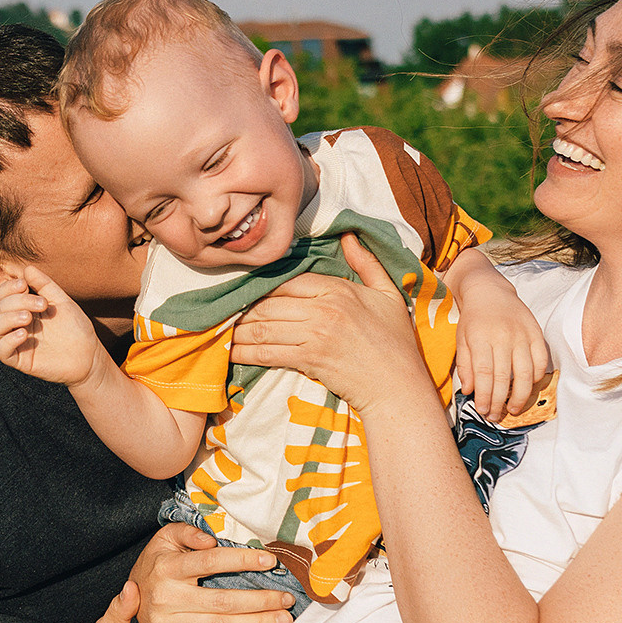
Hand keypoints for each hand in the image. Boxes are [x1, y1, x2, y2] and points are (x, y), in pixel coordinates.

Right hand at [0, 265, 100, 386]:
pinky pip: (0, 351)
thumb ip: (45, 285)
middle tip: (42, 305)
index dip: (8, 288)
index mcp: (23, 309)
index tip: (25, 285)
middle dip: (17, 301)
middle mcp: (16, 325)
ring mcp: (17, 343)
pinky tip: (24, 334)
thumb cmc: (76, 328)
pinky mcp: (20, 361)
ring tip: (28, 318)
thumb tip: (27, 268)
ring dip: (7, 319)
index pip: (2, 295)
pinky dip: (8, 340)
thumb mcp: (61, 301)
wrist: (90, 356)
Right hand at [130, 523, 295, 622]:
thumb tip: (211, 538)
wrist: (127, 602)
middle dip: (260, 600)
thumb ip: (186, 531)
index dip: (243, 560)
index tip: (270, 560)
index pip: (211, 561)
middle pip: (222, 600)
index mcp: (166, 568)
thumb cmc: (157, 566)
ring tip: (282, 620)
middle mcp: (164, 598)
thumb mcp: (165, 539)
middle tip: (287, 600)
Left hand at [229, 234, 433, 417]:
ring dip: (238, 331)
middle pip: (268, 303)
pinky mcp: (309, 360)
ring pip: (263, 327)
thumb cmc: (396, 342)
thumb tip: (347, 236)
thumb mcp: (388, 294)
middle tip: (224, 313)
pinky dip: (245, 353)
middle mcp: (323, 308)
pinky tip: (232, 353)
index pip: (286, 280)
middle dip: (243, 309)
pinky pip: (267, 353)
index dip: (261, 287)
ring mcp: (315, 334)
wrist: (398, 386)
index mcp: (338, 289)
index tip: (245, 292)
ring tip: (222, 332)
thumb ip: (366, 263)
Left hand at [449, 261, 552, 421]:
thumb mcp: (461, 339)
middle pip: (504, 377)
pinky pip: (540, 360)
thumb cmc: (472, 319)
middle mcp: (503, 336)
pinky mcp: (536, 333)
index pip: (485, 374)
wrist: (489, 291)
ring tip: (514, 409)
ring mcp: (522, 334)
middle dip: (499, 401)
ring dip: (520, 395)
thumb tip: (470, 391)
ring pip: (525, 372)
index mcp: (481, 338)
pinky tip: (528, 388)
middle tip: (495, 416)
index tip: (483, 410)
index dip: (485, 396)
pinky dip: (536, 377)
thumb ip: (465, 365)